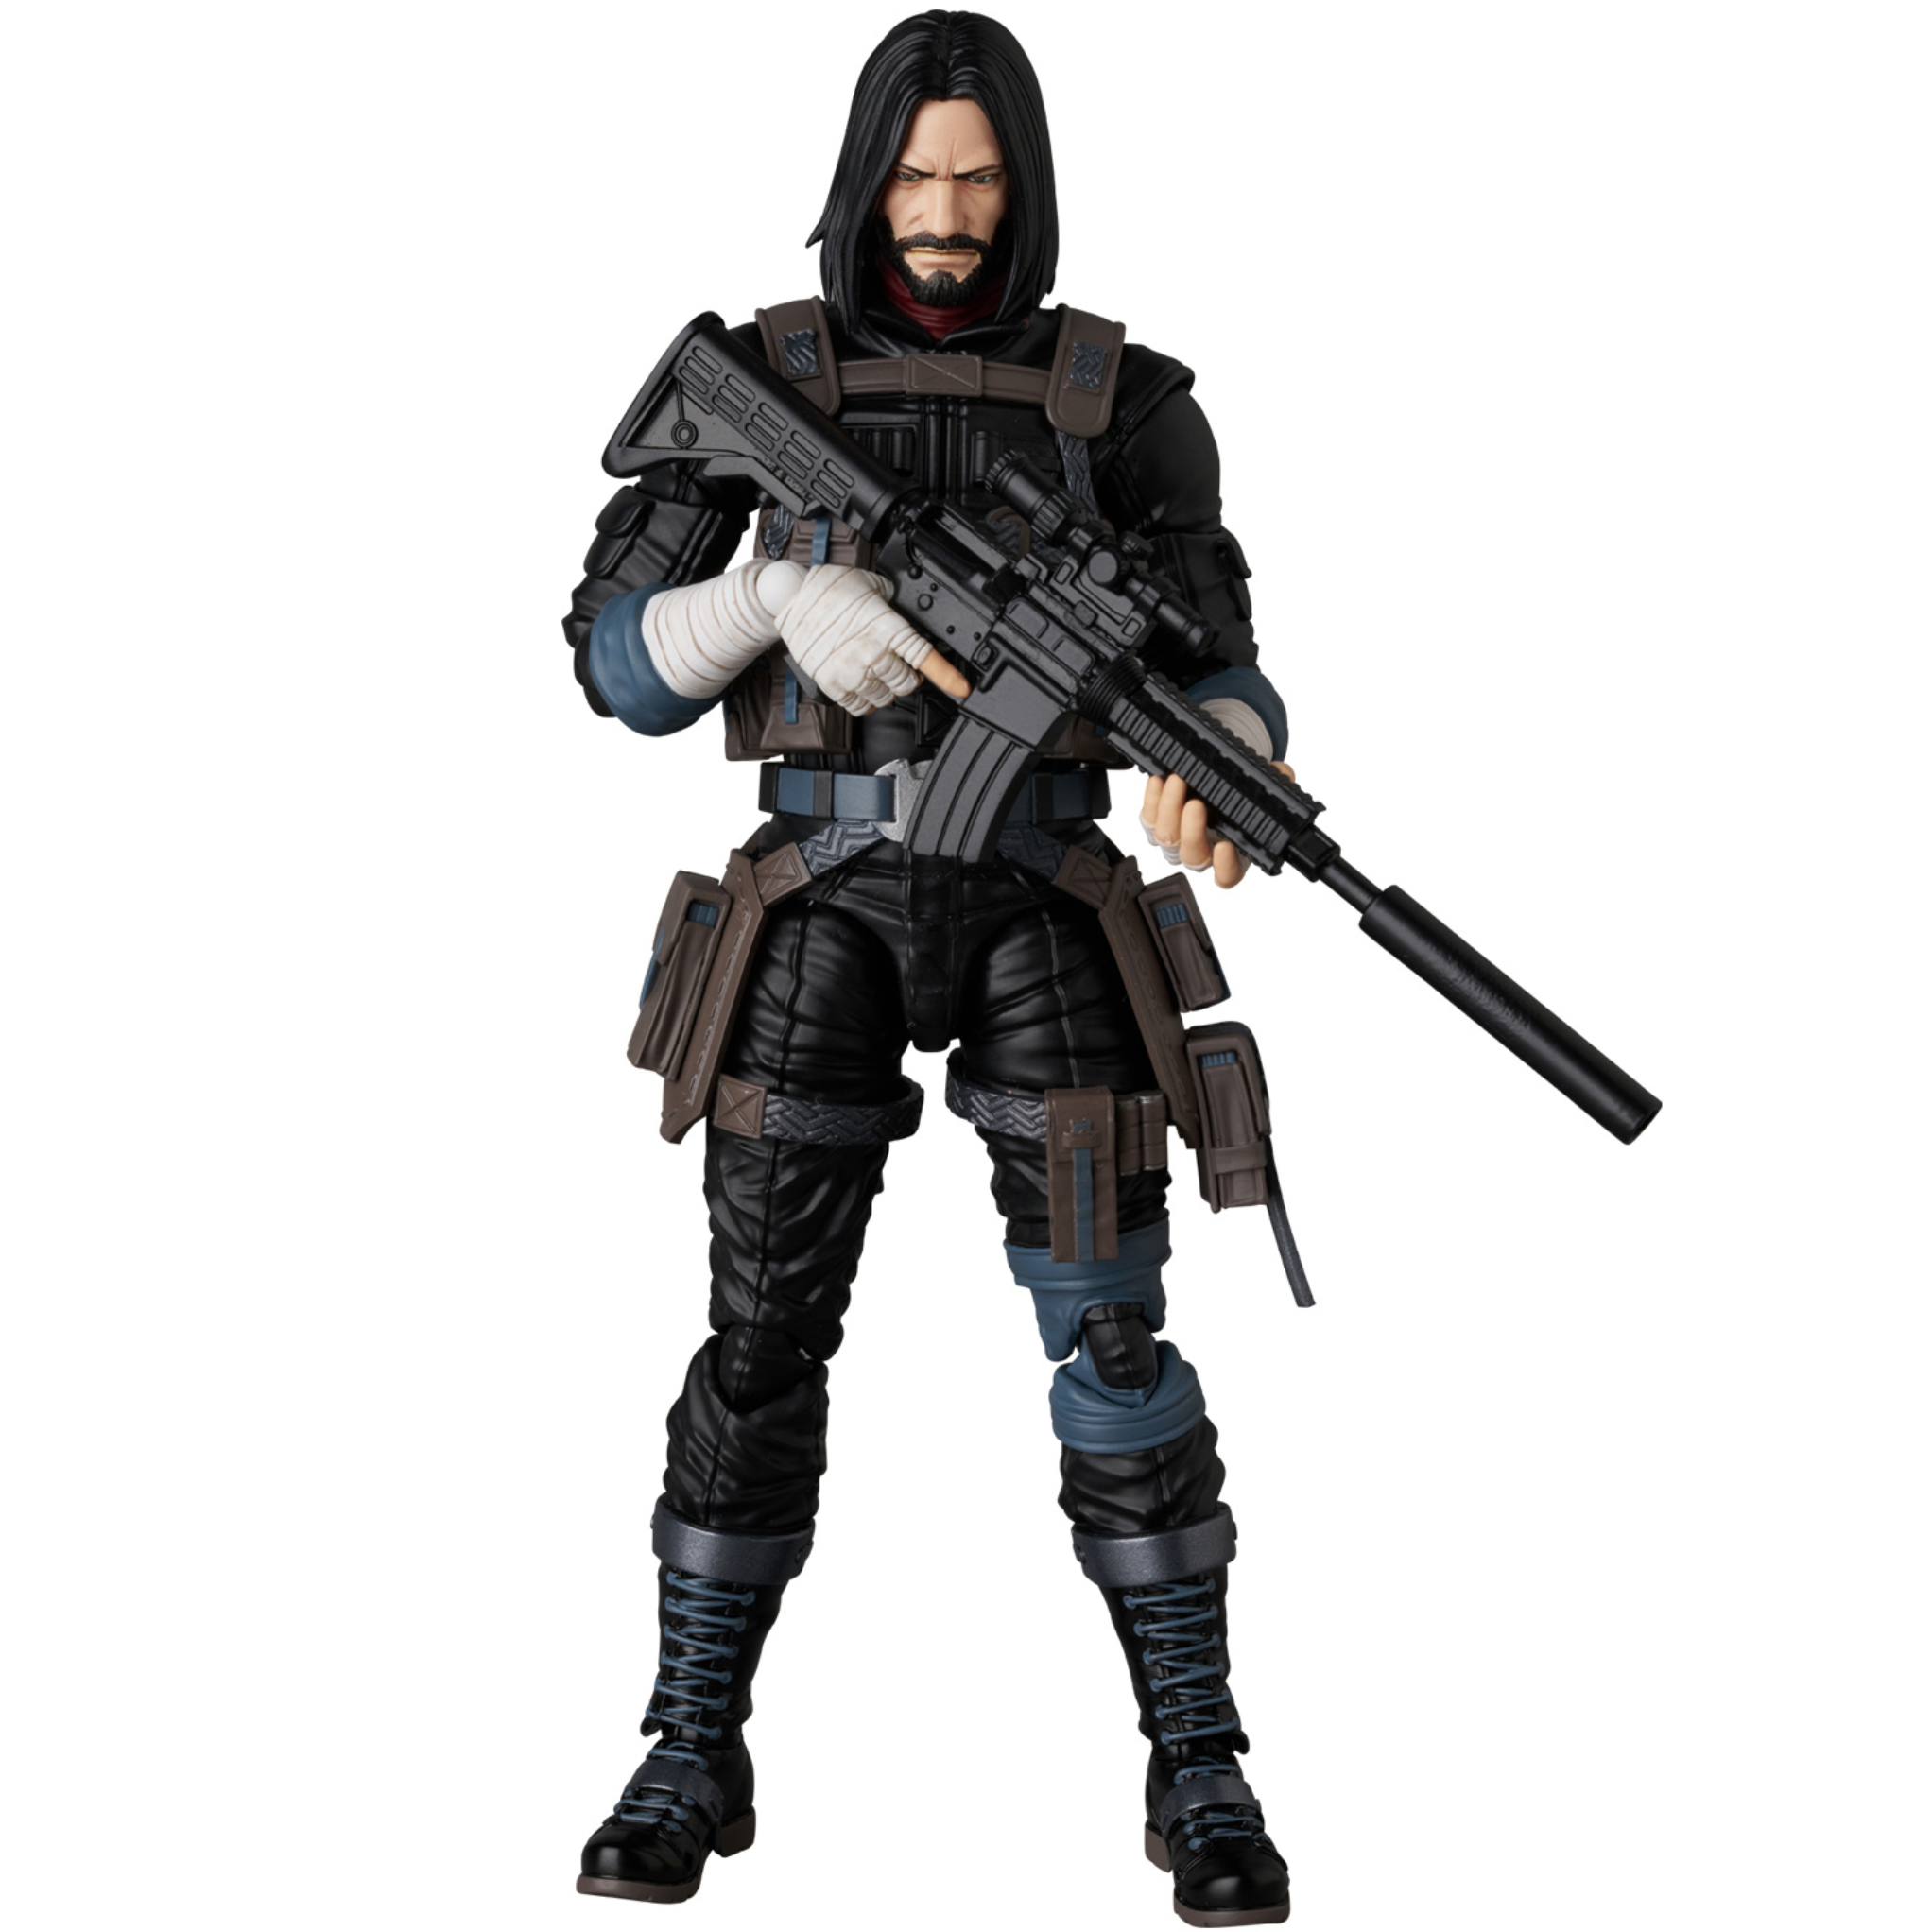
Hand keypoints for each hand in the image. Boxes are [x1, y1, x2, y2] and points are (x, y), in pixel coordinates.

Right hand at [759, 563, 970, 715]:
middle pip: (907, 684)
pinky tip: (861, 683)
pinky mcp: (834, 684)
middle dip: (907, 677)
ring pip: (885, 698)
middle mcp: (872, 653)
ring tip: (874, 671)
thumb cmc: (829, 589)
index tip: (962, 689)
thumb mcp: (872, 584)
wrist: (790, 599)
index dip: (947, 676)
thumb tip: (907, 607)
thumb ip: (894, 601)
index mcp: (887, 627)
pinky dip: (866, 700)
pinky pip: (860, 706)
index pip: (924, 657)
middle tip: (897, 665)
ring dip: (886, 688)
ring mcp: (852, 672)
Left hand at [1141, 764, 1295, 888]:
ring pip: (1166, 837)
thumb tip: (1282, 773)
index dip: (1225, 866)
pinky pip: (1148, 818)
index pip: (1228, 875)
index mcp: (1233, 853)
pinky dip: (1152, 799)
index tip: (1226, 845)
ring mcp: (1177, 838)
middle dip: (1192, 831)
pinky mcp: (1156, 822)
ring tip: (1177, 781)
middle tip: (1197, 804)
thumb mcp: (1263, 787)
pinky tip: (1159, 780)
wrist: (1214, 780)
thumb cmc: (1240, 793)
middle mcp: (1204, 850)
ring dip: (1170, 808)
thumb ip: (1277, 782)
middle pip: (1192, 856)